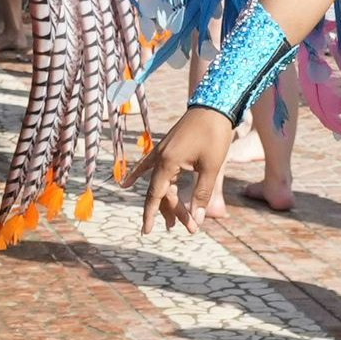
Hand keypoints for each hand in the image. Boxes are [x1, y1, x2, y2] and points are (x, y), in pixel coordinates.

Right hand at [138, 105, 239, 231]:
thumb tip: (197, 219)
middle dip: (173, 212)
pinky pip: (148, 165)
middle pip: (161, 192)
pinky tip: (125, 184)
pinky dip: (139, 174)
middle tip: (187, 228)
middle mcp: (160, 157)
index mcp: (168, 162)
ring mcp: (161, 151)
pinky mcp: (166, 147)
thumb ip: (202, 194)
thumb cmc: (214, 135)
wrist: (214, 106)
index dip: (151, 215)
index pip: (156, 195)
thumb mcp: (211, 167)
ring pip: (159, 183)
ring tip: (173, 221)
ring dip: (167, 201)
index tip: (147, 232)